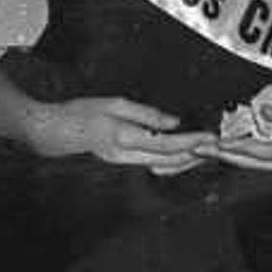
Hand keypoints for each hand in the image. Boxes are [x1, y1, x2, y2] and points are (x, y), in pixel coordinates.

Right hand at [26, 94, 214, 170]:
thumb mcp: (115, 104)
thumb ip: (147, 114)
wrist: (55, 133)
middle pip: (170, 161)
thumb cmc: (81, 113)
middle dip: (196, 155)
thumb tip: (174, 122)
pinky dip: (171, 161)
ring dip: (186, 161)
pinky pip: (154, 165)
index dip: (192, 142)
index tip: (211, 138)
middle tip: (216, 147)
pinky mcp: (122, 163)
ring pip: (164, 166)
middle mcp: (128, 156)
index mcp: (126, 138)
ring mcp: (124, 163)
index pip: (168, 144)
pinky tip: (181, 155)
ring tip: (205, 151)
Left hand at [206, 98, 271, 182]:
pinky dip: (242, 156)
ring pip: (252, 164)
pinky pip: (261, 161)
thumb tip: (262, 112)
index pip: (265, 151)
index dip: (241, 148)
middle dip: (223, 155)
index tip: (221, 145)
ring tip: (204, 150)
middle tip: (198, 147)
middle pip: (250, 162)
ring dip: (228, 157)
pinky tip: (228, 152)